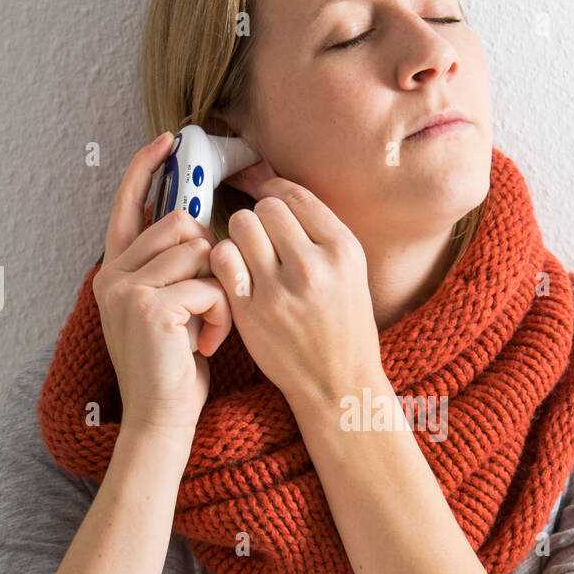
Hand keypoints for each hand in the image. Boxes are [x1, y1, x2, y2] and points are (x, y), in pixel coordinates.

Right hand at [92, 134, 232, 439]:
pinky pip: (209, 284)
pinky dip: (222, 314)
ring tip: (210, 328)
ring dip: (221, 290)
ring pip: (200, 252)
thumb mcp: (168, 309)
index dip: (144, 170)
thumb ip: (170, 269)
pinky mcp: (152, 307)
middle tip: (210, 303)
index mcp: (115, 272)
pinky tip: (209, 344)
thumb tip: (197, 223)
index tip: (167, 142)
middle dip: (211, 258)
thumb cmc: (175, 367)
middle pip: (181, 224)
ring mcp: (128, 290)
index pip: (128, 206)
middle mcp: (114, 275)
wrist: (161, 418)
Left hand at [208, 177, 381, 407]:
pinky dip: (224, 260)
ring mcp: (279, 289)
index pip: (296, 196)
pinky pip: (222, 258)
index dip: (276, 193)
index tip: (270, 202)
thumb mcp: (351, 273)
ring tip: (250, 256)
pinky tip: (236, 274)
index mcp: (343, 250)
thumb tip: (275, 189)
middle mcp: (313, 265)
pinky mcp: (250, 310)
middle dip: (260, 218)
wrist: (338, 383)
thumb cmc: (344, 326)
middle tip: (263, 239)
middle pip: (266, 207)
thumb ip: (320, 233)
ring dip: (241, 237)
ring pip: (241, 226)